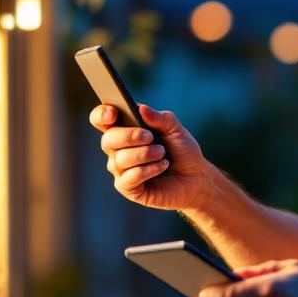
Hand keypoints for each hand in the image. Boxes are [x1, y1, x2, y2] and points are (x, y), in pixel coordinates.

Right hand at [89, 103, 215, 211]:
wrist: (196, 177)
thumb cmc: (182, 151)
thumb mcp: (176, 130)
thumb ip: (160, 118)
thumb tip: (141, 109)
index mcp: (124, 129)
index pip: (101, 120)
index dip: (101, 115)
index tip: (113, 113)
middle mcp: (118, 150)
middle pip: (107, 139)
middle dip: (129, 136)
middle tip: (150, 137)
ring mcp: (121, 170)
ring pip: (119, 160)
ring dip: (144, 154)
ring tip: (162, 154)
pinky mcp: (128, 188)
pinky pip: (128, 178)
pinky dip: (148, 170)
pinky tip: (162, 166)